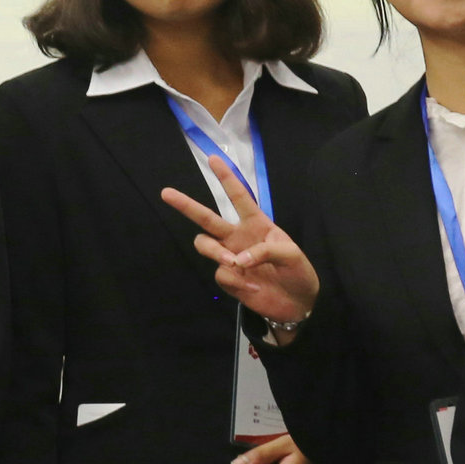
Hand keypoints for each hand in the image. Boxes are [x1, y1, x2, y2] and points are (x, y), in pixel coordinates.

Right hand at [161, 157, 319, 324]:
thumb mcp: (292, 255)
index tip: (213, 159)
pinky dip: (237, 282)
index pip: (239, 197)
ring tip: (233, 263)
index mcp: (257, 224)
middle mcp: (238, 237)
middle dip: (186, 205)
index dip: (226, 178)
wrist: (297, 304)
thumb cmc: (298, 273)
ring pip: (205, 245)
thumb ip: (266, 250)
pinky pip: (221, 274)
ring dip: (215, 252)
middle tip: (166, 193)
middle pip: (206, 218)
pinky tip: (253, 288)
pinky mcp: (228, 279)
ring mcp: (230, 258)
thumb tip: (237, 259)